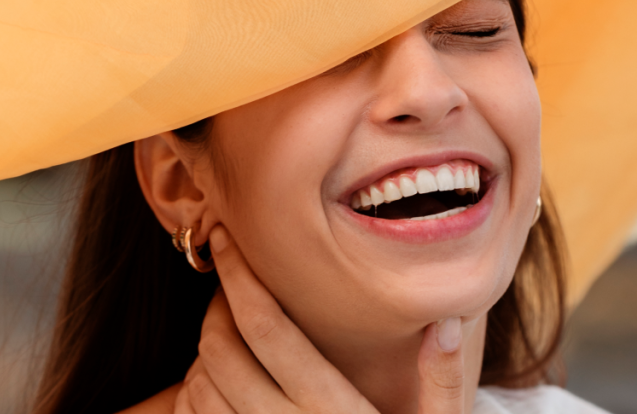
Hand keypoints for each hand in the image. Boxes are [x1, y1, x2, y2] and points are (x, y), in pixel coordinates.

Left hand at [174, 225, 467, 412]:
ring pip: (197, 387)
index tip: (225, 239)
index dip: (238, 276)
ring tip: (228, 333)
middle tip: (230, 285)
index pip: (269, 328)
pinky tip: (216, 379)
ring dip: (201, 351)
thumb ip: (446, 379)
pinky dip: (190, 393)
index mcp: (336, 410)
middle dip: (213, 306)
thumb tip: (446, 320)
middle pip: (220, 351)